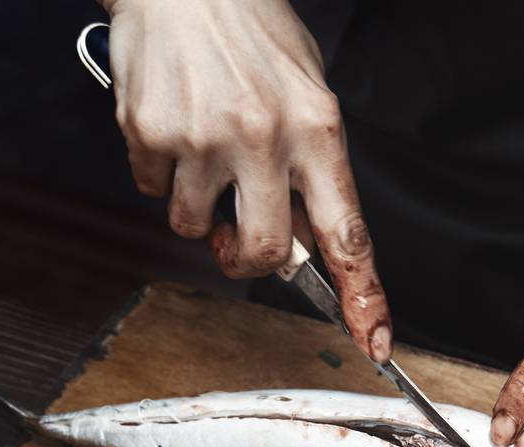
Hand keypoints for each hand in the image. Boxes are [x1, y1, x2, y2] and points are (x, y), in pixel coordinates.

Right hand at [104, 0, 392, 359]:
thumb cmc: (248, 28)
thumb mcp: (305, 89)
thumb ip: (309, 165)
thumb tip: (303, 237)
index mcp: (317, 127)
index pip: (348, 232)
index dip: (362, 295)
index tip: (372, 338)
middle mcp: (263, 137)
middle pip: (261, 254)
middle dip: (244, 257)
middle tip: (235, 232)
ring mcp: (203, 139)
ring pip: (193, 227)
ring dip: (195, 205)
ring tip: (201, 146)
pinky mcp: (151, 135)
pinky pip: (154, 189)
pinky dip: (160, 170)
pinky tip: (172, 125)